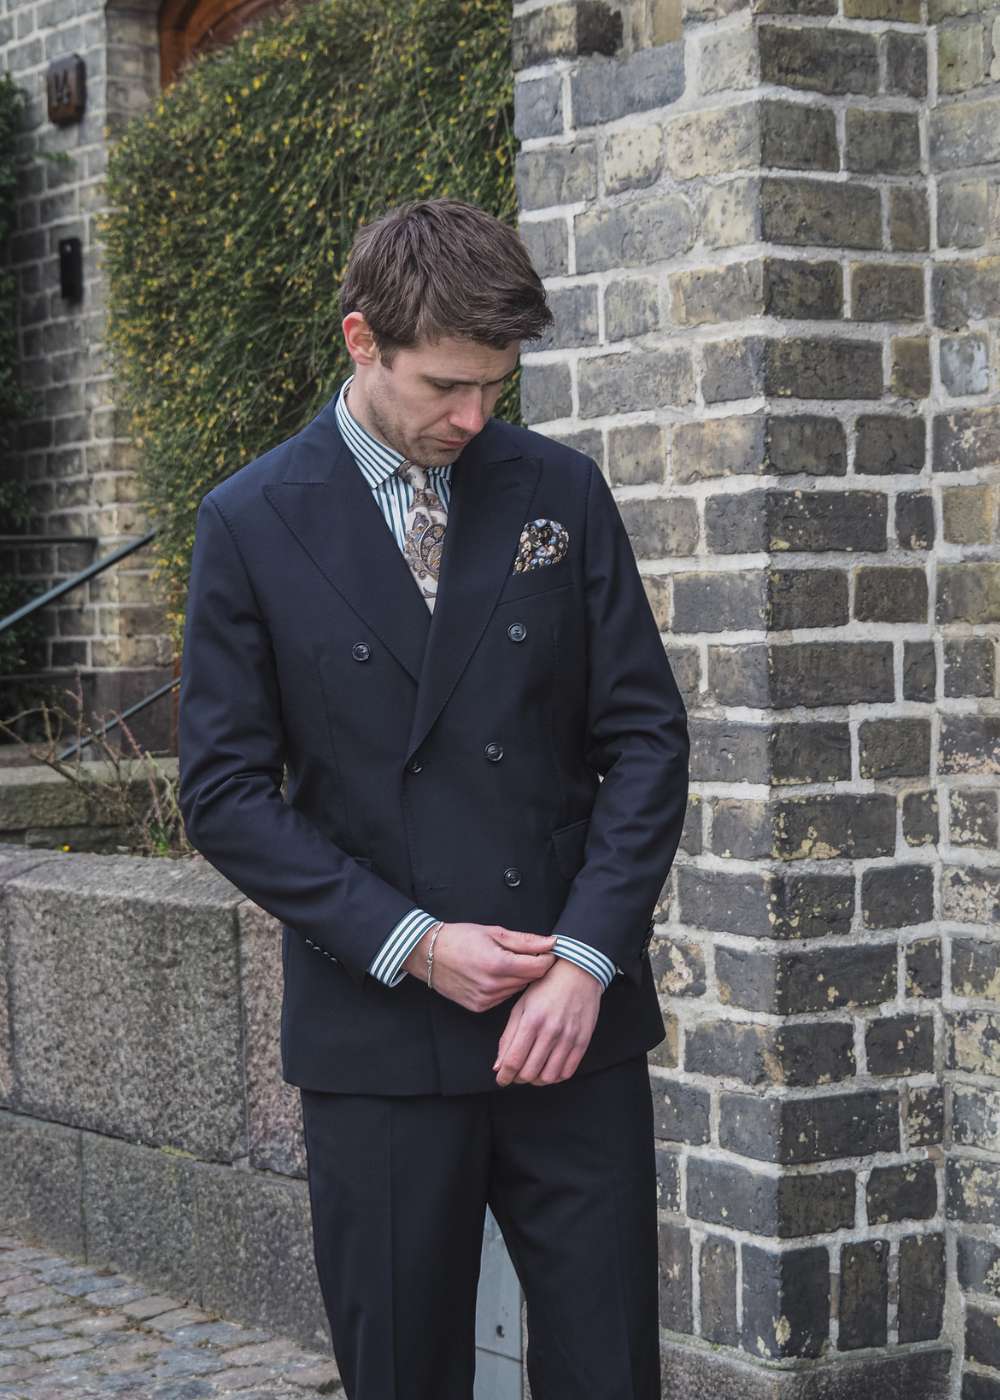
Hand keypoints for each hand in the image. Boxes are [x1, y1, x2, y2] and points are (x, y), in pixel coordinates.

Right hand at [402, 922, 557, 1012]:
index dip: (547, 957)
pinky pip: (503, 998)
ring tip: (510, 963)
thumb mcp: (494, 932)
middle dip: (535, 967)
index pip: (539, 967)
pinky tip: (496, 975)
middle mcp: (493, 986)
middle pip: (530, 980)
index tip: (547, 950)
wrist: (428, 954)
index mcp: (498, 964)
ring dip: (520, 978)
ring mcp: (486, 999)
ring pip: (518, 990)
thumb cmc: (460, 938)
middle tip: (530, 954)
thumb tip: (551, 943)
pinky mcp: (479, 1007)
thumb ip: (525, 941)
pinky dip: (505, 987)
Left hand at [493, 956, 601, 1087]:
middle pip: (530, 1073)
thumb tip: (499, 1066)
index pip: (513, 1060)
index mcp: (531, 1020)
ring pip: (549, 1076)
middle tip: (515, 1074)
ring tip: (532, 1072)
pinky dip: (555, 1076)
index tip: (501, 1079)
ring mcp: (569, 1037)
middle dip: (518, 1078)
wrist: (579, 971)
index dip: (504, 1076)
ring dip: (536, 1080)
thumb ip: (509, 1036)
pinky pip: (568, 1071)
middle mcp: (551, 1031)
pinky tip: (548, 1068)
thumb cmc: (545, 986)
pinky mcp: (583, 1041)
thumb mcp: (521, 1005)